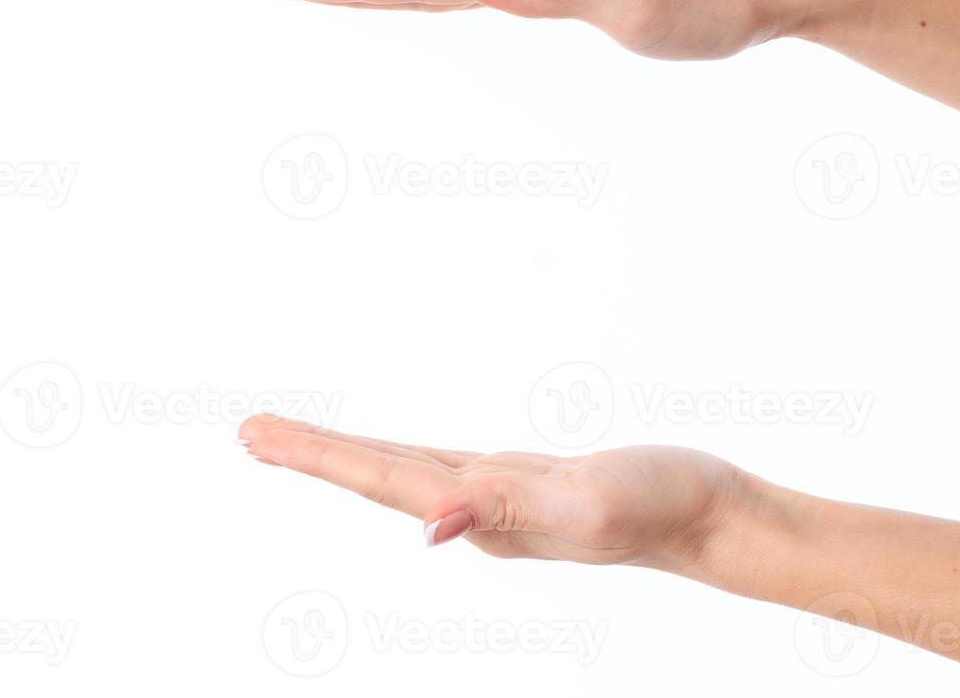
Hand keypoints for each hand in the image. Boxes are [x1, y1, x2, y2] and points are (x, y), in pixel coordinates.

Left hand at [237, 414, 750, 571]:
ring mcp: (503, 500)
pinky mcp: (528, 485)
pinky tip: (403, 462)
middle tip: (248, 431)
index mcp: (487, 512)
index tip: (256, 435)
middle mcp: (482, 512)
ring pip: (408, 473)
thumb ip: (511, 509)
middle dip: (313, 455)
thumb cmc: (663, 505)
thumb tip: (430, 528)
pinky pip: (447, 467)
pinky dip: (406, 457)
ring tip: (298, 442)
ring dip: (349, 457)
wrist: (712, 517)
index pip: (384, 479)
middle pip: (380, 478)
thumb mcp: (590, 502)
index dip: (319, 456)